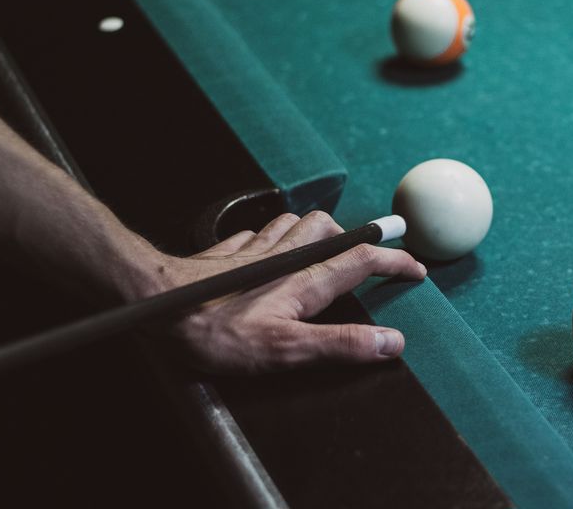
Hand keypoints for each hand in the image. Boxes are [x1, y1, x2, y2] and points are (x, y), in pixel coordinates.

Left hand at [158, 211, 425, 373]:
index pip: (364, 259)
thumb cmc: (217, 332)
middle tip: (363, 258)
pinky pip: (256, 233)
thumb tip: (391, 342)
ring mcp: (254, 250)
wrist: (156, 305)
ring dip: (316, 231)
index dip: (395, 262)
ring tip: (324, 249)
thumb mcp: (286, 350)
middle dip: (353, 238)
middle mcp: (285, 256)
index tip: (416, 269)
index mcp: (307, 279)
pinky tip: (266, 251)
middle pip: (331, 229)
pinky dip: (271, 238)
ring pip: (295, 222)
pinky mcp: (227, 253)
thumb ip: (341, 344)